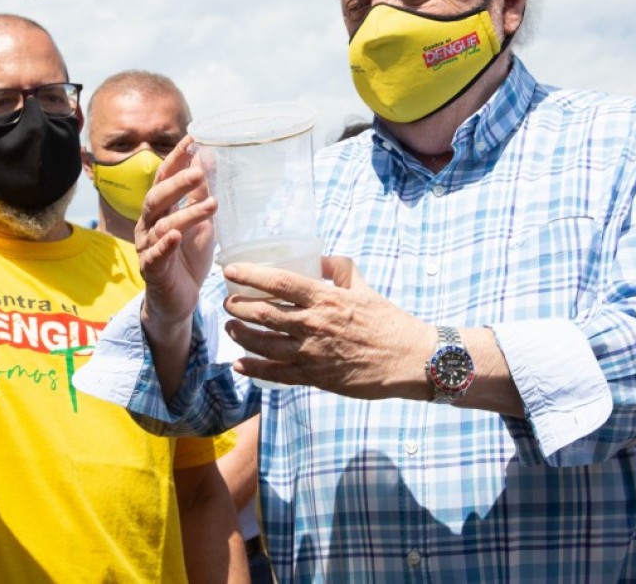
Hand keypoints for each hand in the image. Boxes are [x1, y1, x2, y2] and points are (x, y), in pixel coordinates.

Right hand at [135, 136, 216, 330]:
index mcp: (160, 209)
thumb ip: (200, 192)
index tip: (192, 138)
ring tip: (212, 204)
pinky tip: (175, 237)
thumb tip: (208, 156)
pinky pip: (156, 256)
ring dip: (187, 214)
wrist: (178, 300)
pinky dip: (165, 246)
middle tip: (199, 171)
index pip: (164, 178)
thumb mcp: (200, 222)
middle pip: (158, 198)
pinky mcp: (152, 271)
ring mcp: (148, 248)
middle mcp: (149, 225)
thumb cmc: (188, 257)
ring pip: (163, 226)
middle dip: (178, 182)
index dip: (176, 158)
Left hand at [223, 256, 434, 398]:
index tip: (230, 270)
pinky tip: (239, 364)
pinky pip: (276, 374)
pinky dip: (254, 369)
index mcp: (325, 298)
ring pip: (264, 343)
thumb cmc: (387, 320)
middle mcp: (313, 324)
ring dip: (241, 334)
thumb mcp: (362, 287)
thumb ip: (339, 268)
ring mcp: (312, 353)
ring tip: (231, 326)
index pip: (278, 282)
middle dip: (239, 305)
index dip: (250, 275)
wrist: (408, 359)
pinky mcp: (315, 378)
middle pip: (263, 313)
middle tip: (228, 301)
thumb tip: (319, 258)